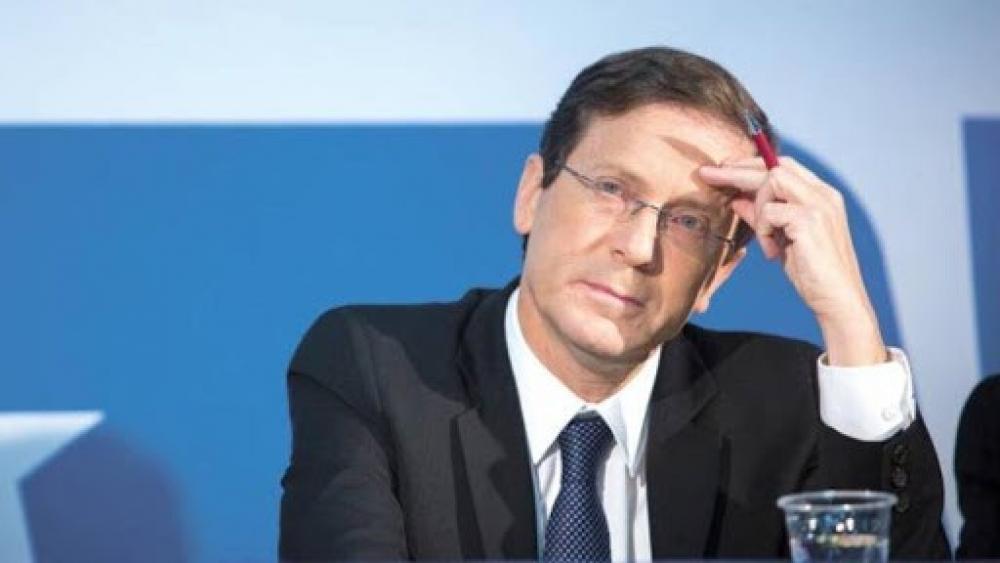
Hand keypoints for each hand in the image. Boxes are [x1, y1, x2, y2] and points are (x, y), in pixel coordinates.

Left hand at [698, 156, 886, 365]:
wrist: (838, 300)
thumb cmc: (812, 272)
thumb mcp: (782, 239)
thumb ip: (763, 216)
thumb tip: (736, 200)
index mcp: (821, 195)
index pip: (783, 165)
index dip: (751, 165)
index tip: (724, 169)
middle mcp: (824, 194)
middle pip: (774, 166)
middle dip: (737, 170)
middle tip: (707, 174)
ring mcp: (819, 205)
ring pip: (772, 181)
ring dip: (758, 208)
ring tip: (766, 239)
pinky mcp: (810, 221)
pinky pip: (770, 212)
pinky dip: (764, 231)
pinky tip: (773, 252)